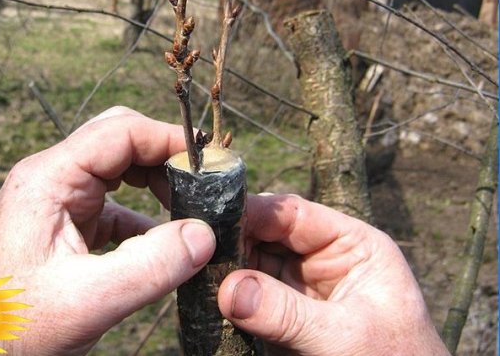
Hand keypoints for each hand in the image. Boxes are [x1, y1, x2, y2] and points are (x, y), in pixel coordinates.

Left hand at [0, 107, 215, 354]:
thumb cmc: (14, 324)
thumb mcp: (88, 300)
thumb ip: (151, 266)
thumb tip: (205, 233)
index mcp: (47, 179)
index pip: (119, 132)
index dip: (168, 141)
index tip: (209, 164)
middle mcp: (50, 177)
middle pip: (118, 140)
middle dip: (163, 157)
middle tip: (201, 187)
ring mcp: (55, 199)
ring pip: (118, 168)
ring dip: (155, 184)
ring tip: (189, 211)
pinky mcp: (62, 222)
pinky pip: (112, 204)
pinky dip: (143, 217)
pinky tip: (164, 244)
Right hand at [218, 193, 450, 355]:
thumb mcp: (345, 337)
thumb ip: (288, 313)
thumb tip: (228, 289)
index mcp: (353, 245)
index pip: (295, 214)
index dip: (253, 212)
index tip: (213, 218)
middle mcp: (323, 259)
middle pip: (267, 234)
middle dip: (233, 241)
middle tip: (196, 251)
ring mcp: (301, 288)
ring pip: (252, 264)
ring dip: (226, 269)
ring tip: (197, 274)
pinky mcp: (284, 317)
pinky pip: (249, 297)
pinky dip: (228, 297)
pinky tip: (206, 296)